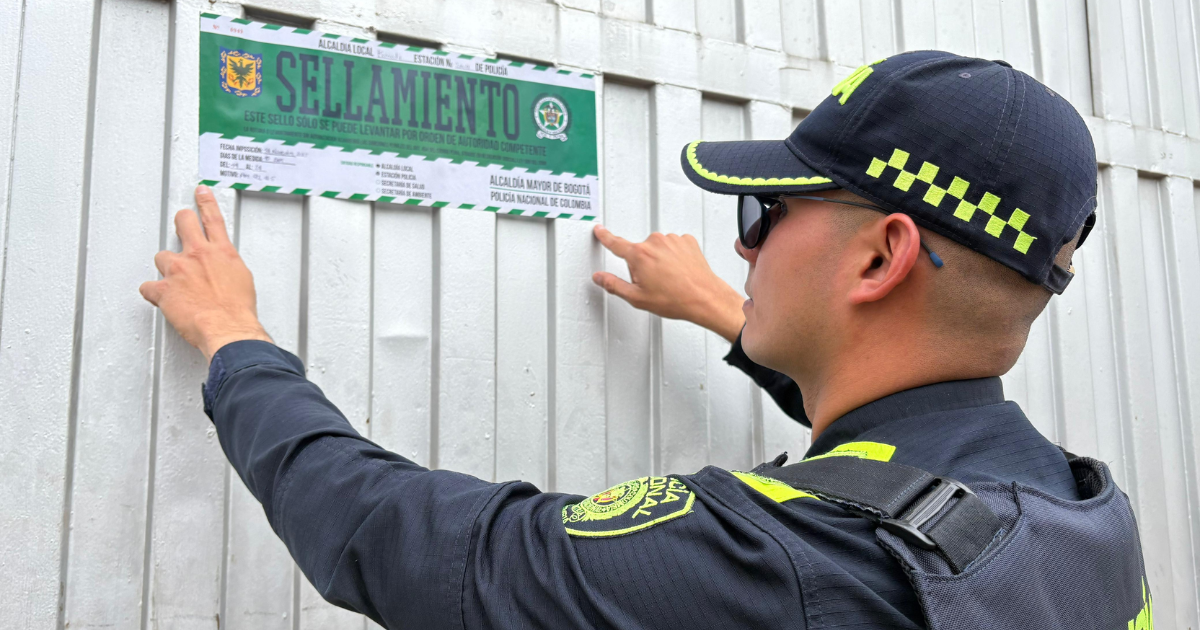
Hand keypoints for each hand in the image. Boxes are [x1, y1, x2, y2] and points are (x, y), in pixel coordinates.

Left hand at [140, 185, 271, 360]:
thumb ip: (229, 267)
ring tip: (174, 279)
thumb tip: (224, 268)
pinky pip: (149, 287)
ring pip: (161, 256)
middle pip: (183, 222)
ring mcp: (178, 270)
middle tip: (180, 221)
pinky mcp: (164, 289)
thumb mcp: (243, 280)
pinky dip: (153, 293)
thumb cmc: (238, 310)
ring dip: (166, 266)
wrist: (228, 328)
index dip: (205, 202)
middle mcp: (198, 255)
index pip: (213, 218)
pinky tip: (160, 298)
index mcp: (221, 252)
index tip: (200, 192)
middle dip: (181, 220)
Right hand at [592, 225, 745, 341]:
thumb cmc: (675, 299)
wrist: (704, 298)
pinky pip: (674, 246)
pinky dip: (674, 256)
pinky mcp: (687, 241)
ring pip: (657, 248)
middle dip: (642, 264)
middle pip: (640, 250)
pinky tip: (678, 270)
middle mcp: (655, 242)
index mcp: (639, 255)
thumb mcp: (637, 298)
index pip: (615, 243)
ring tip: (669, 278)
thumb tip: (600, 277)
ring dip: (660, 260)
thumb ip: (614, 285)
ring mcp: (672, 240)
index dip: (605, 236)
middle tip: (653, 282)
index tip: (600, 230)